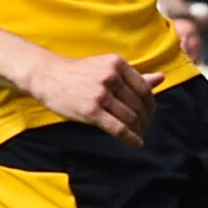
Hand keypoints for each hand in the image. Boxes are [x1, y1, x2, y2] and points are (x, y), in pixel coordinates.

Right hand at [23, 53, 165, 144]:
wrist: (46, 76)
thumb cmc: (78, 73)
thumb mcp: (106, 68)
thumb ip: (134, 75)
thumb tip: (161, 78)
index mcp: (117, 64)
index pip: (144, 88)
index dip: (150, 104)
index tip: (149, 113)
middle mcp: (111, 76)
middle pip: (139, 104)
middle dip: (145, 119)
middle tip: (145, 127)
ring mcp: (101, 93)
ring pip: (130, 117)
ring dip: (139, 130)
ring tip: (139, 135)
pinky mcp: (91, 110)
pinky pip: (118, 128)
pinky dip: (130, 138)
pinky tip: (136, 143)